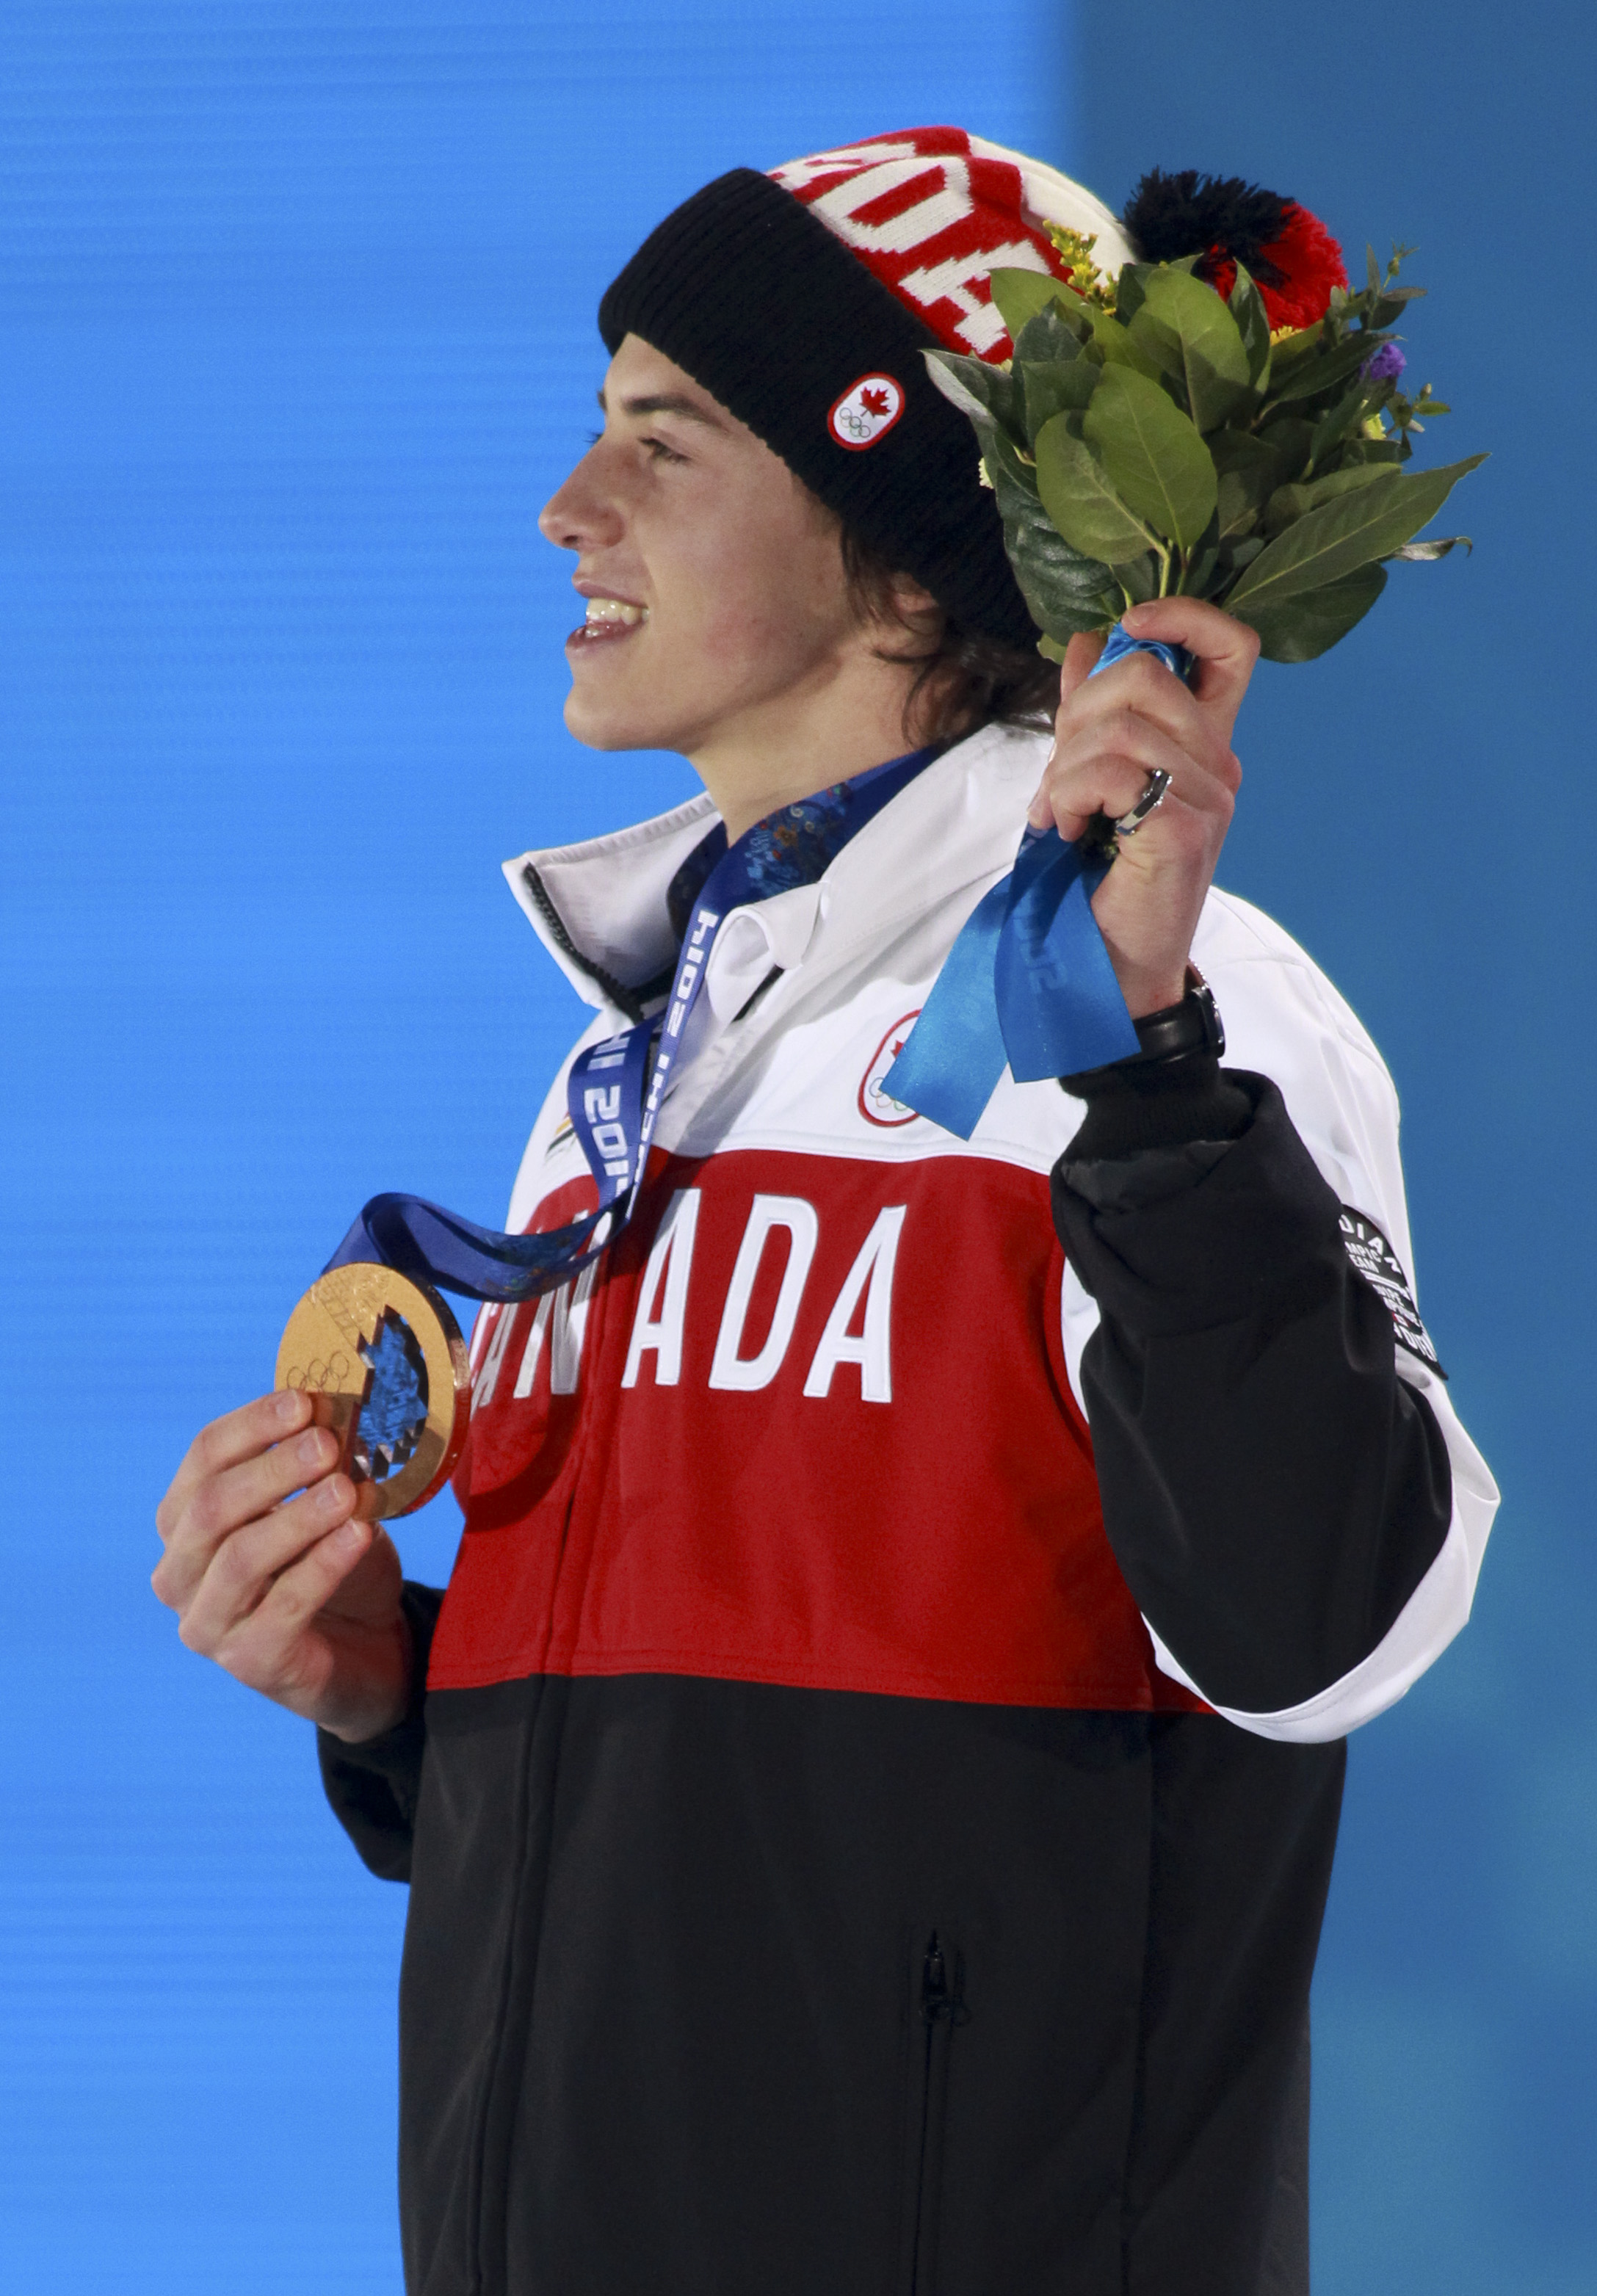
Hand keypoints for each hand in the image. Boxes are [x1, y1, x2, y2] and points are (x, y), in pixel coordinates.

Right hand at [153, 1389, 411, 1743]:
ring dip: (298, 1517)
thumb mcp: (323, 1502)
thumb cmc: (333, 1561)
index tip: (304, 1402)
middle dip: (271, 1470)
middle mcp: (179, 1572)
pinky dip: (323, 1565)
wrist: (366, 1647)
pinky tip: (359, 1534)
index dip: (252, 1425)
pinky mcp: (249, 1662)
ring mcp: (207, 1623)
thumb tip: (334, 1408)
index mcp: (185, 1520)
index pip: (203, 1458)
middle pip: (211, 1508)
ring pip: (241, 1558)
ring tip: (347, 1490)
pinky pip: (283, 1606)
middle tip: (328, 1444)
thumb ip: (318, 1464)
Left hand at [1027, 597, 1258, 1016]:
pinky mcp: (1184, 830)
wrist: (1110, 970)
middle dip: (1078, 712)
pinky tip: (1069, 831)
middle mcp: (1217, 765)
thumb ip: (1090, 715)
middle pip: (1146, 671)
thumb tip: (1085, 641)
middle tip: (1061, 774)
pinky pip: (1111, 773)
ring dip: (1064, 768)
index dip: (1183, 616)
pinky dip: (1067, 796)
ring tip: (1061, 814)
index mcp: (1202, 744)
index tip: (1131, 626)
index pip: (1232, 646)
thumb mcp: (1087, 782)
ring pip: (1119, 724)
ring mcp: (1208, 797)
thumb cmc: (1099, 883)